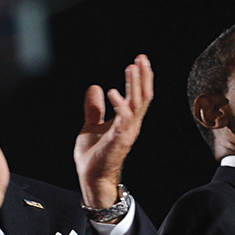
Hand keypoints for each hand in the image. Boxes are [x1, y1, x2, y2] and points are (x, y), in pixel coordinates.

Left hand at [74, 54, 152, 208]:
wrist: (91, 176)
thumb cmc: (93, 155)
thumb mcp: (91, 125)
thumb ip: (94, 108)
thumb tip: (95, 87)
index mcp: (127, 120)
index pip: (139, 95)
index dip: (140, 78)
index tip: (139, 61)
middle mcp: (131, 124)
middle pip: (143, 96)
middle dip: (143, 76)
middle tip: (141, 58)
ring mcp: (127, 132)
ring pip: (137, 104)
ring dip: (135, 85)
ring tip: (132, 67)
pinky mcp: (119, 140)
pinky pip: (123, 119)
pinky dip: (119, 105)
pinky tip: (112, 91)